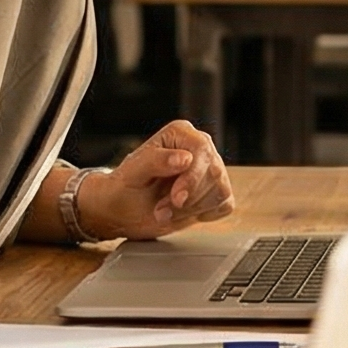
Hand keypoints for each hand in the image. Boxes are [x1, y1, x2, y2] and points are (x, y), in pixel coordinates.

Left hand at [84, 121, 235, 239]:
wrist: (123, 211)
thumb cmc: (124, 188)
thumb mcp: (132, 173)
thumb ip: (155, 161)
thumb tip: (185, 158)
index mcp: (181, 134)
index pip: (202, 149)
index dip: (192, 176)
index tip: (177, 198)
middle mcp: (200, 148)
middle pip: (214, 172)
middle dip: (188, 198)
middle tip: (161, 210)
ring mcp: (210, 169)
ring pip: (220, 191)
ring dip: (191, 209)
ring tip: (165, 211)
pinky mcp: (215, 191)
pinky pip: (225, 204)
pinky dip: (204, 214)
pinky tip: (183, 213)